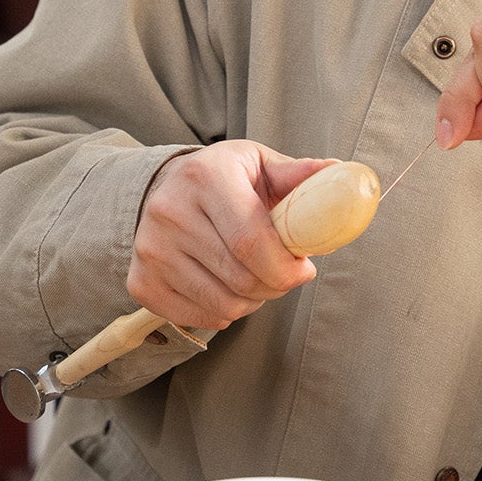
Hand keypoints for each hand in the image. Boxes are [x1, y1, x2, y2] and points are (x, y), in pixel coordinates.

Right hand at [129, 141, 332, 328]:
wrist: (164, 186)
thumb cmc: (223, 177)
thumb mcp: (259, 164)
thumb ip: (299, 175)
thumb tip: (340, 173)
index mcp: (207, 176)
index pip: (251, 241)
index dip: (286, 267)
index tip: (304, 269)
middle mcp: (171, 211)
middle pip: (240, 278)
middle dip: (275, 286)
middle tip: (284, 274)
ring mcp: (151, 249)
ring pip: (222, 304)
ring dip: (252, 301)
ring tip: (254, 278)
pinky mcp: (141, 281)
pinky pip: (198, 317)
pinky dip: (222, 312)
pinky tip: (225, 286)